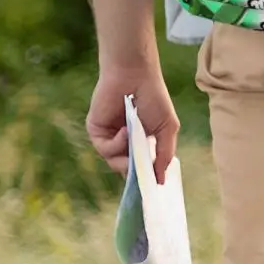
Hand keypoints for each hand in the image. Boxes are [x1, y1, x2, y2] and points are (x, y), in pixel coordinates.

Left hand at [87, 65, 178, 185]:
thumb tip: (161, 180)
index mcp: (141, 141)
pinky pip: (105, 149)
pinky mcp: (96, 132)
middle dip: (135, 172)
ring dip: (126, 156)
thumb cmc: (154, 97)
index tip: (151, 188)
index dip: (145, 177)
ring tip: (135, 140)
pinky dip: (117, 144)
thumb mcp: (167, 127)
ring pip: (115, 162)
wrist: (135, 75)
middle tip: (143, 171)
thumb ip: (165, 154)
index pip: (141, 167)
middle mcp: (124, 142)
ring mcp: (110, 138)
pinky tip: (125, 130)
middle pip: (127, 169)